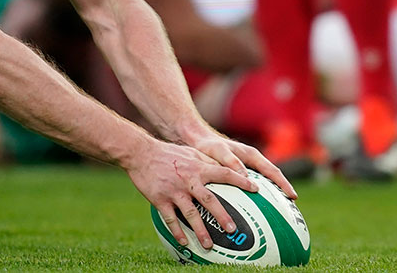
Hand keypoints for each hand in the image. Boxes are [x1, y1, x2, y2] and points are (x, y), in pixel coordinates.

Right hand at [125, 137, 255, 249]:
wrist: (140, 153)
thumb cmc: (168, 153)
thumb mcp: (190, 152)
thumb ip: (208, 161)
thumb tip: (228, 169)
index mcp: (198, 167)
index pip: (224, 174)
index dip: (241, 181)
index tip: (255, 190)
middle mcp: (188, 180)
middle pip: (210, 200)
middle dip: (222, 216)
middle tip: (233, 229)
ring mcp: (174, 191)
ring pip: (190, 214)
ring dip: (200, 230)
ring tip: (209, 245)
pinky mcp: (160, 199)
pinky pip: (170, 219)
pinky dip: (177, 231)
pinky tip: (184, 243)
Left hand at [188, 131, 296, 199]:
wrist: (196, 140)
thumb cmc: (209, 145)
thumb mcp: (219, 152)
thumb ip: (232, 163)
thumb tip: (248, 180)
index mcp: (251, 155)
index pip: (273, 171)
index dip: (284, 184)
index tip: (292, 197)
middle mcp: (252, 161)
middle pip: (272, 178)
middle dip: (282, 191)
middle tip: (289, 208)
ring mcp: (246, 167)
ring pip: (262, 182)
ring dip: (270, 194)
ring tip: (275, 211)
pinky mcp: (238, 173)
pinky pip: (250, 185)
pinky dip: (255, 195)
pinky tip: (253, 209)